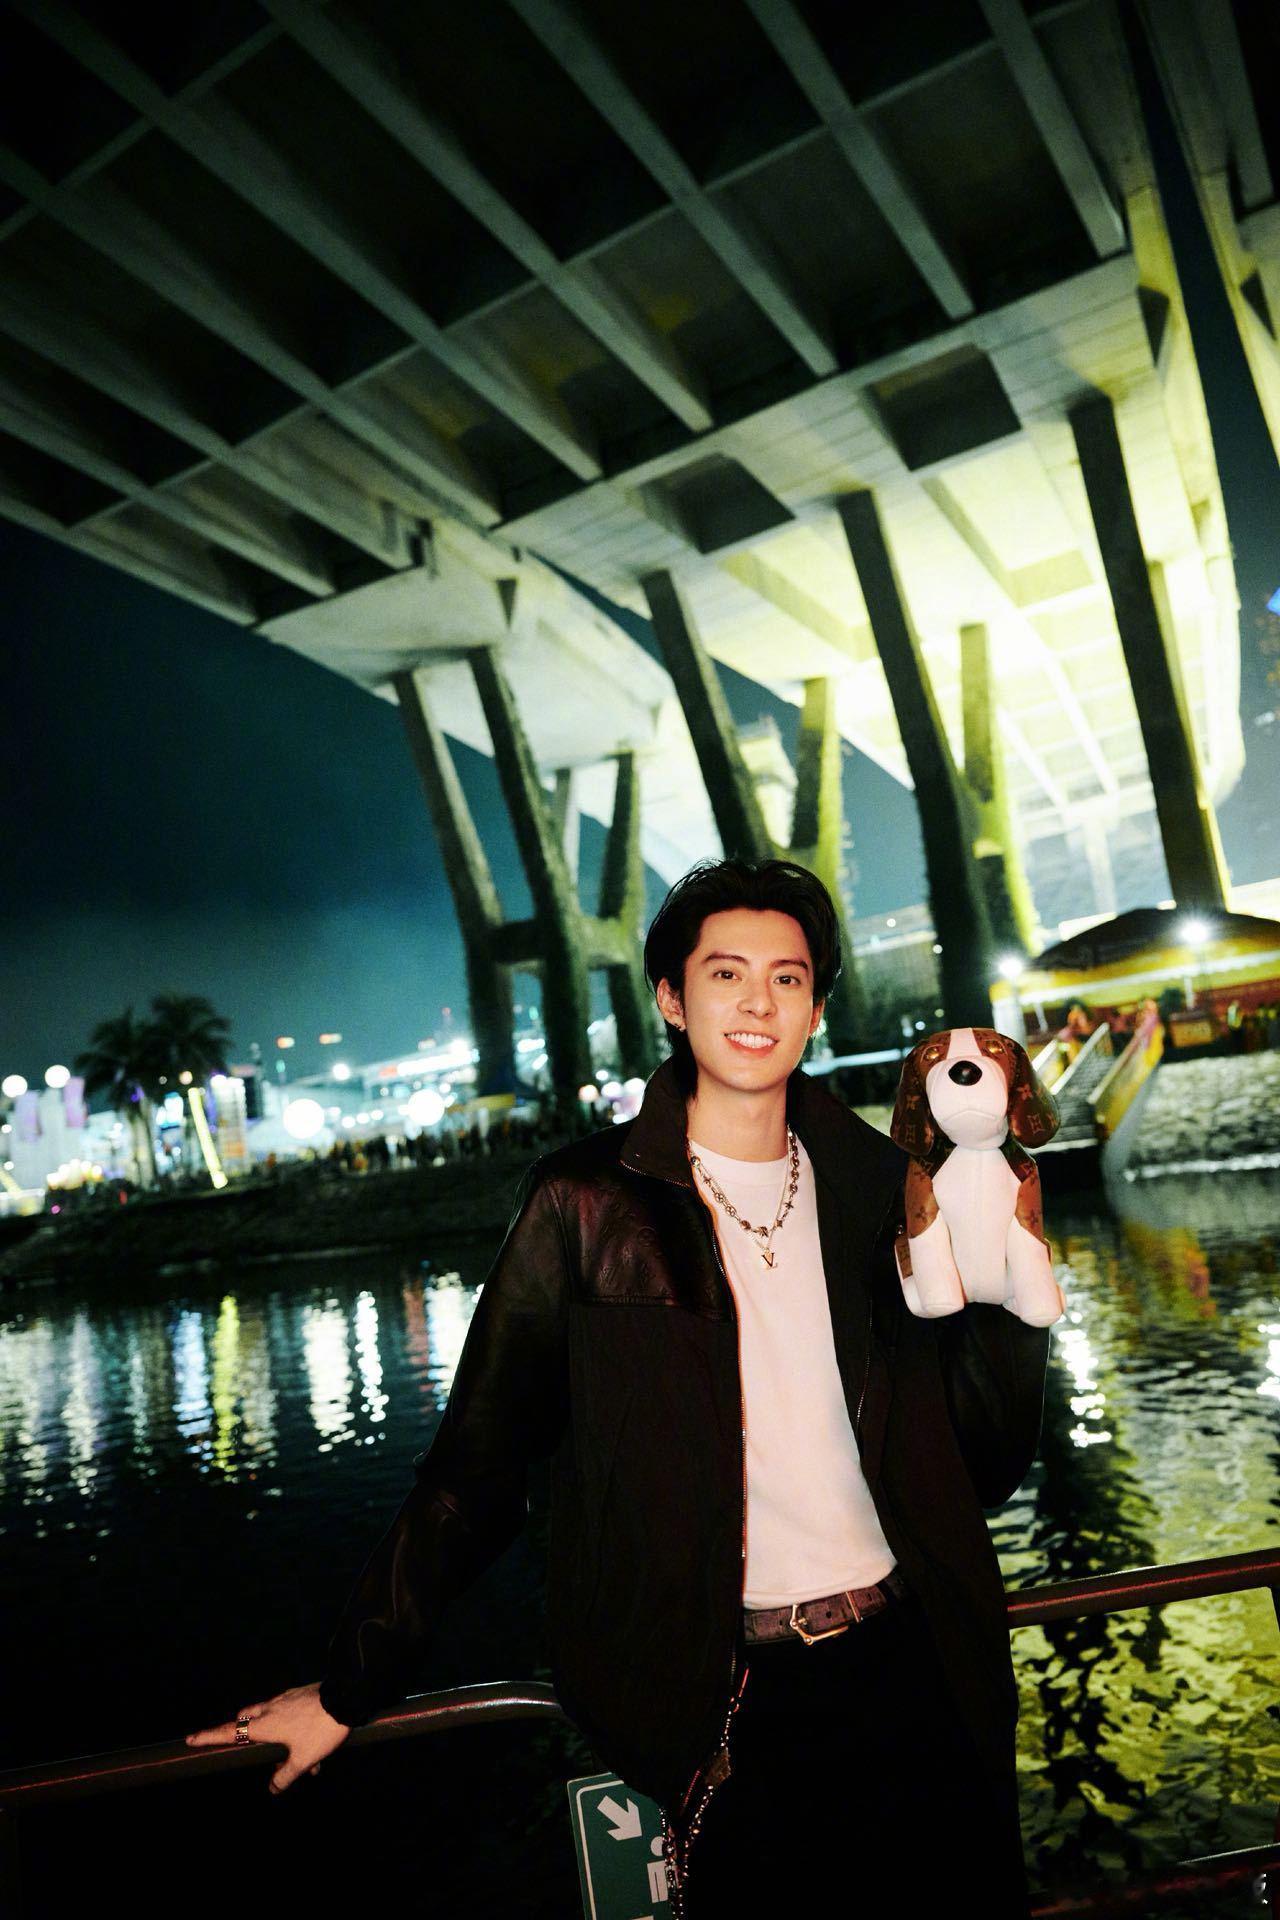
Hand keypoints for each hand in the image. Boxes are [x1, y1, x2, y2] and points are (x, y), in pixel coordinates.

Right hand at [184, 1680, 350, 1794]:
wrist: (345, 1697)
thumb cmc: (320, 1730)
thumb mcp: (303, 1759)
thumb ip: (285, 1776)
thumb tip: (272, 1788)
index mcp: (265, 1725)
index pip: (229, 1731)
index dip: (209, 1736)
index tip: (190, 1739)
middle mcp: (270, 1709)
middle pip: (246, 1719)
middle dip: (244, 1733)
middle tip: (251, 1748)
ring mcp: (285, 1699)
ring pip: (269, 1716)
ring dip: (277, 1736)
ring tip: (303, 1761)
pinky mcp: (299, 1694)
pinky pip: (288, 1712)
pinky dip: (293, 1729)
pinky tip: (315, 1746)